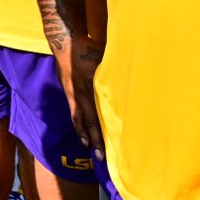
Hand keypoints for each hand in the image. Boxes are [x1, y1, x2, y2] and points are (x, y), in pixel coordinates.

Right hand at [53, 39, 104, 159]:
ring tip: (89, 148)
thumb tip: (133, 78)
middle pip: (90, 122)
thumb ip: (115, 71)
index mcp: (92, 88)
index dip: (106, 130)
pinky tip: (81, 132)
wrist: (65, 43)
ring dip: (84, 135)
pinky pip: (74, 113)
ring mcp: (73, 95)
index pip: (100, 115)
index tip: (114, 144)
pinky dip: (78, 125)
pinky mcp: (68, 93)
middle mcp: (82, 95)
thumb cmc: (88, 48)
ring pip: (79, 120)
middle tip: (102, 157)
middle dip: (96, 140)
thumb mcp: (104, 58)